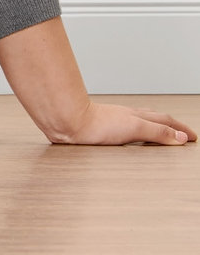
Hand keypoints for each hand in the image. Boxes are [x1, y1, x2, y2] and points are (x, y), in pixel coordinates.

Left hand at [49, 101, 195, 145]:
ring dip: (153, 126)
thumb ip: (157, 132)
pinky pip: (125, 128)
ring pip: (139, 121)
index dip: (180, 129)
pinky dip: (135, 131)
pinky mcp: (102, 128)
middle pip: (154, 118)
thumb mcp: (134, 128)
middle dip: (171, 125)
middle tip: (182, 133)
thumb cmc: (96, 125)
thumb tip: (180, 137)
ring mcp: (114, 121)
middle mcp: (127, 116)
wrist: (68, 122)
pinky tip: (128, 135)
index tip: (192, 137)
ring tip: (160, 131)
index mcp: (137, 117)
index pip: (165, 122)